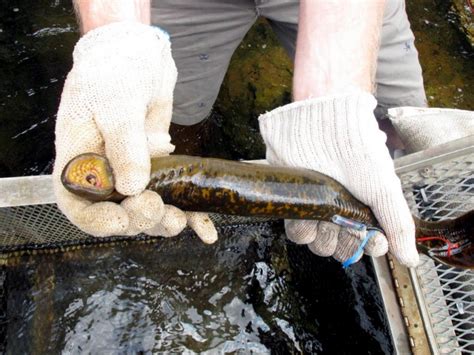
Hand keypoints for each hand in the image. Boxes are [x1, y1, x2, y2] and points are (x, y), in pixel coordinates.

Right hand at [52, 22, 216, 242]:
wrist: (138, 57)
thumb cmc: (114, 72)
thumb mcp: (115, 103)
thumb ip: (124, 144)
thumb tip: (133, 186)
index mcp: (80, 159)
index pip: (78, 203)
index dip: (96, 220)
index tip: (120, 221)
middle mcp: (105, 172)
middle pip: (117, 211)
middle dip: (139, 217)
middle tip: (156, 208)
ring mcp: (133, 172)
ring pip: (147, 210)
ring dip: (164, 221)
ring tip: (181, 220)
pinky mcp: (160, 169)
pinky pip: (173, 197)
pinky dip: (191, 213)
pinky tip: (206, 228)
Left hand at [259, 92, 418, 267]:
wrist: (322, 125)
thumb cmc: (357, 152)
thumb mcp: (384, 188)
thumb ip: (397, 224)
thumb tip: (410, 260)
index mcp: (363, 208)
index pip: (367, 244)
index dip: (371, 247)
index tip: (376, 241)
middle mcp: (339, 211)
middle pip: (341, 248)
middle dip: (347, 243)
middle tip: (349, 224)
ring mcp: (316, 209)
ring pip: (319, 245)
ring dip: (324, 238)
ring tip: (328, 216)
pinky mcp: (295, 203)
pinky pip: (296, 233)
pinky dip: (303, 229)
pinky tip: (311, 214)